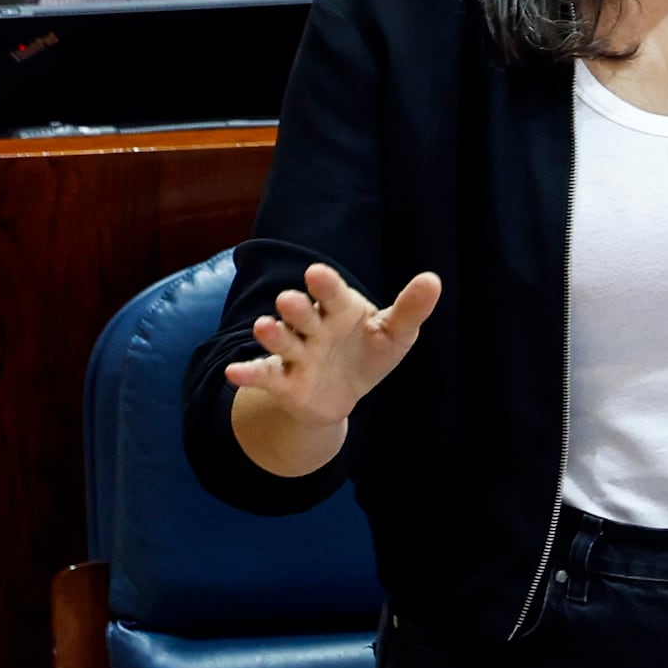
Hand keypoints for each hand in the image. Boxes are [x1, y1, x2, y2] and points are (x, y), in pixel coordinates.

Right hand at [219, 260, 442, 450]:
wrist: (344, 394)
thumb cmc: (369, 352)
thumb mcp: (395, 334)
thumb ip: (410, 309)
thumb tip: (433, 280)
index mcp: (340, 309)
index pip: (332, 293)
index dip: (324, 284)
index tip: (317, 274)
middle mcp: (313, 326)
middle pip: (301, 313)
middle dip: (296, 308)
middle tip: (290, 300)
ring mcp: (296, 352)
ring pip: (281, 339)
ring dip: (272, 333)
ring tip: (264, 326)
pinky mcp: (282, 380)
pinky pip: (263, 375)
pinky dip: (248, 374)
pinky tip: (233, 373)